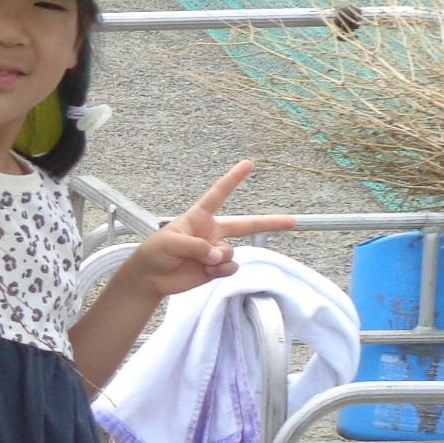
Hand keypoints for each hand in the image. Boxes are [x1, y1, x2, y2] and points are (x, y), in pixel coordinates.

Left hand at [122, 162, 298, 299]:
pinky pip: (230, 268)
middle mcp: (212, 232)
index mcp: (199, 218)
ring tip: (201, 262)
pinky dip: (220, 271)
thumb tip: (219, 256)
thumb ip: (196, 246)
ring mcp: (216, 251)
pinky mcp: (216, 269)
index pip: (219, 194)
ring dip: (220, 259)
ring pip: (232, 252)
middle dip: (270, 223)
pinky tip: (205, 272)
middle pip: (246, 225)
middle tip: (293, 221)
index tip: (248, 163)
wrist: (150, 279)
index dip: (233, 179)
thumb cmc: (155, 253)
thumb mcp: (170, 242)